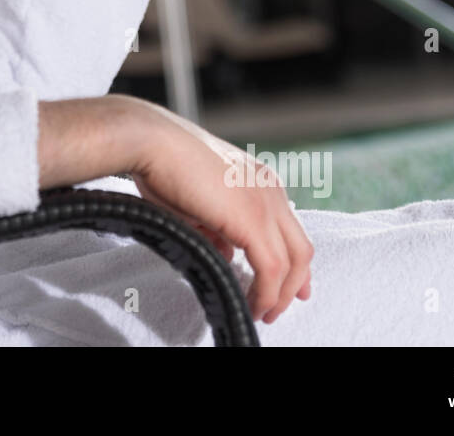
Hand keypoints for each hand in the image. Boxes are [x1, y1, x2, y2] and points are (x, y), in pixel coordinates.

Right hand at [123, 99, 313, 324]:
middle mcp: (271, 189)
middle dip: (296, 283)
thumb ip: (217, 229)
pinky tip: (254, 305)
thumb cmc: (163, 163)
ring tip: (262, 312)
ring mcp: (266, 203)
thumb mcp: (197, 203)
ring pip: (294, 260)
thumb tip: (226, 251)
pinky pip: (273, 268)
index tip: (289, 284)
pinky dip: (267, 293)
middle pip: (301, 247)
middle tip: (283, 306)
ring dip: (280, 293)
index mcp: (259, 180)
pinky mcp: (254, 220)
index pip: (289, 228)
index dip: (293, 261)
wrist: (152, 142)